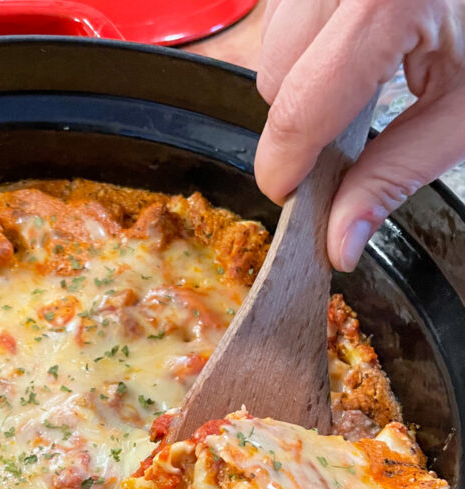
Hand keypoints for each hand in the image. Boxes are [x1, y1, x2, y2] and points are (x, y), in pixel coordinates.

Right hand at [254, 0, 464, 270]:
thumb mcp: (461, 109)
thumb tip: (340, 238)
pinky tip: (353, 40)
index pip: (299, 108)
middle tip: (358, 119)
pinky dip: (308, 40)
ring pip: (270, 45)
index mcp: (383, 5)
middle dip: (304, 114)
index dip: (285, 165)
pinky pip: (281, 13)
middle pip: (274, 79)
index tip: (289, 195)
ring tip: (363, 69)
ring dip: (302, 74)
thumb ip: (396, 173)